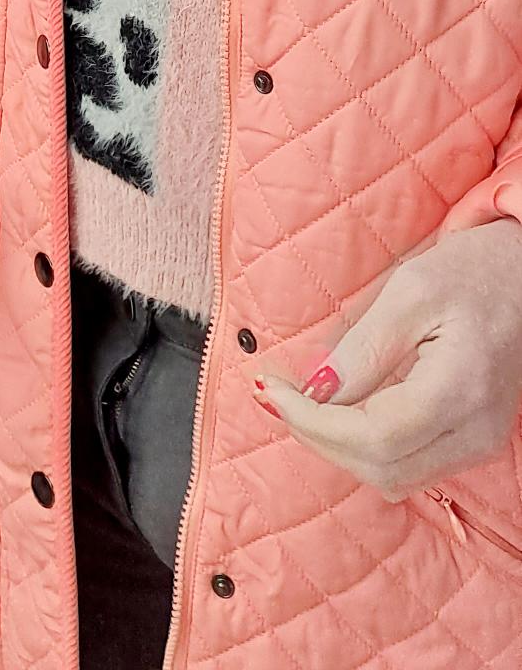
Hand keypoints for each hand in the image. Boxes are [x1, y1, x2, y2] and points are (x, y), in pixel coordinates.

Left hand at [257, 219, 521, 496]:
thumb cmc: (472, 273)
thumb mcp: (410, 291)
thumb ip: (363, 347)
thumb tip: (314, 392)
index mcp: (461, 389)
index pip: (373, 438)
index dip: (312, 422)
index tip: (270, 389)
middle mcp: (476, 431)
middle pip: (380, 469)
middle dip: (317, 437)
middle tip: (278, 395)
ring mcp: (479, 443)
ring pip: (393, 478)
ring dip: (338, 448)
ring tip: (302, 403)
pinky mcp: (473, 442)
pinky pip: (409, 466)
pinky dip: (365, 448)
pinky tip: (339, 411)